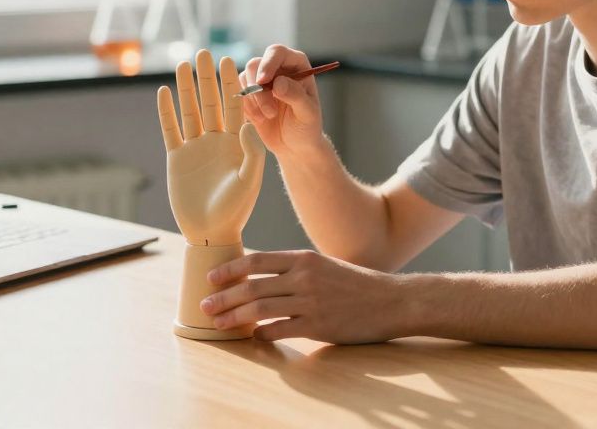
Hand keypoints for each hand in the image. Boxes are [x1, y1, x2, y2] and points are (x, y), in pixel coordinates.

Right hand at [157, 49, 265, 246]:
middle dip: (208, 78)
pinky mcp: (177, 158)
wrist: (211, 232)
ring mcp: (195, 148)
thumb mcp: (250, 179)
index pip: (236, 106)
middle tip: (206, 52)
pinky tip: (164, 92)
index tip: (231, 60)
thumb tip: (248, 123)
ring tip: (184, 63)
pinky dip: (167, 111)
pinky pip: (171, 130)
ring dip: (187, 88)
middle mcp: (217, 141)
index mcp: (238, 143)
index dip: (232, 84)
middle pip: (211, 102)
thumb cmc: (236, 209)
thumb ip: (251, 151)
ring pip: (190, 111)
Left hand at [198, 250, 406, 343]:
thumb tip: (261, 280)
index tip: (211, 278)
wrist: (391, 301)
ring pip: (260, 309)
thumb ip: (295, 271)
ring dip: (234, 317)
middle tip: (205, 305)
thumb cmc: (356, 285)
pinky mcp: (318, 325)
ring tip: (218, 323)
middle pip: (252, 286)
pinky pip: (280, 330)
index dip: (230, 269)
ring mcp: (310, 301)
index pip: (256, 260)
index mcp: (303, 259)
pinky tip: (253, 338)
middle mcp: (304, 277)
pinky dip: (262, 335)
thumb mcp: (324, 266)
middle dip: (224, 297)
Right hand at [240, 45, 326, 158]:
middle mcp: (277, 68)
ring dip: (253, 101)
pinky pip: (238, 95)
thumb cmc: (307, 127)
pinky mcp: (248, 95)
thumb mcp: (308, 113)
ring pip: (244, 79)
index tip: (263, 81)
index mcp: (296, 65)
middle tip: (270, 113)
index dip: (268, 63)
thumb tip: (278, 83)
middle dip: (258, 89)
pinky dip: (246, 108)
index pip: (277, 53)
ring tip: (268, 117)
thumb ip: (296, 96)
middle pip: (255, 64)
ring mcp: (260, 81)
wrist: (294, 145)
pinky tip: (260, 120)